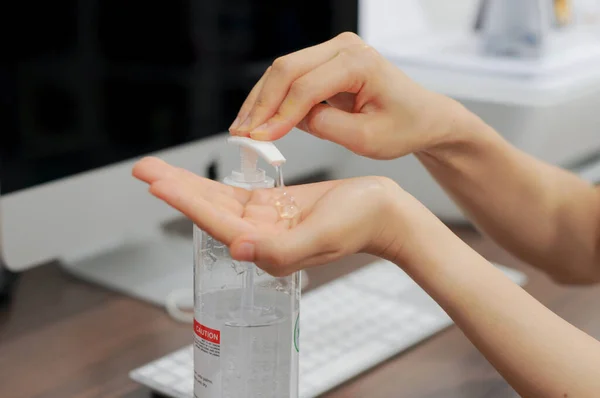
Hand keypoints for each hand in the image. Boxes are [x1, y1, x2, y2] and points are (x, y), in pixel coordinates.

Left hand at [132, 157, 413, 275]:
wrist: (383, 212)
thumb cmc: (360, 222)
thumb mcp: (323, 235)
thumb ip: (280, 249)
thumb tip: (237, 247)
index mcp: (269, 249)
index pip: (217, 223)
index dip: (186, 201)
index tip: (157, 183)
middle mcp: (261, 238)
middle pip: (208, 211)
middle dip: (174, 189)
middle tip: (143, 169)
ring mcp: (266, 223)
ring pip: (218, 201)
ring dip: (186, 185)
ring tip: (156, 170)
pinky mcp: (274, 208)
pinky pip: (236, 196)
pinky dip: (212, 185)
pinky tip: (194, 179)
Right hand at [229, 32, 461, 159]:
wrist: (422, 116)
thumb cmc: (405, 126)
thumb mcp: (368, 138)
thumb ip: (328, 127)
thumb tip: (290, 121)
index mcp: (360, 63)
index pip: (307, 87)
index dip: (279, 115)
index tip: (260, 139)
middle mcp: (344, 47)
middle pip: (287, 70)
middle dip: (261, 104)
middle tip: (242, 134)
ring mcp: (333, 51)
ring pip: (283, 71)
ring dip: (260, 100)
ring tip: (243, 130)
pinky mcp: (325, 62)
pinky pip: (291, 77)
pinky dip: (272, 98)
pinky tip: (258, 119)